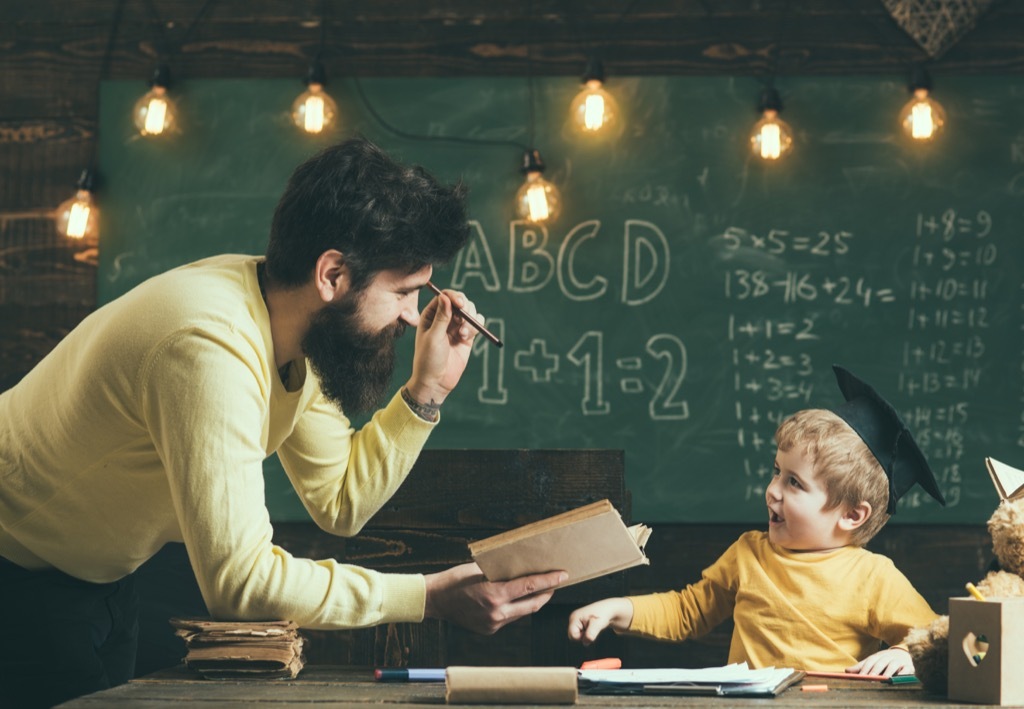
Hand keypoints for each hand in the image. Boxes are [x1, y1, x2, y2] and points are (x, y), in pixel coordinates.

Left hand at [407, 288, 480, 404]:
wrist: (436, 382)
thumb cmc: (428, 359)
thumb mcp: (433, 337)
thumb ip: (441, 317)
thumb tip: (445, 296)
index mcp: (431, 315)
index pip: (445, 296)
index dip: (454, 297)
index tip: (460, 305)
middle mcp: (444, 318)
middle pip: (460, 301)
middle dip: (465, 308)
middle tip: (463, 319)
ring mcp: (456, 327)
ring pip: (471, 311)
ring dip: (470, 320)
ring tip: (462, 334)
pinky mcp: (467, 337)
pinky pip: (477, 324)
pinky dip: (475, 327)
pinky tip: (465, 338)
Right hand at [423, 562, 564, 634]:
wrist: (435, 600)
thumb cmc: (456, 579)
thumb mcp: (480, 570)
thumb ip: (502, 572)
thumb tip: (523, 568)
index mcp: (495, 594)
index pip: (530, 587)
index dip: (549, 580)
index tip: (562, 575)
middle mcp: (496, 613)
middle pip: (533, 604)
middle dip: (547, 593)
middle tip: (556, 582)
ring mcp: (493, 624)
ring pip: (522, 613)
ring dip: (533, 602)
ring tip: (541, 590)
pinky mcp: (490, 630)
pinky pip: (510, 618)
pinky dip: (516, 608)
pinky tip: (519, 600)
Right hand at [567, 598, 633, 645]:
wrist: (609, 610)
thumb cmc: (603, 615)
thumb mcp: (597, 624)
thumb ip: (590, 634)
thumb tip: (585, 643)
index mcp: (574, 617)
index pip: (572, 635)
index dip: (582, 636)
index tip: (591, 629)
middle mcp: (573, 618)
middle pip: (573, 636)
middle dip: (583, 636)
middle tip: (592, 628)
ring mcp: (576, 620)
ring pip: (577, 636)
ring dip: (586, 635)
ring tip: (593, 626)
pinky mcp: (580, 623)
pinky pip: (581, 634)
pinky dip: (588, 633)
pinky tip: (593, 626)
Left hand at [846, 646, 913, 676]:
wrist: (903, 654)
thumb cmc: (884, 661)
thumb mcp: (873, 661)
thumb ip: (861, 667)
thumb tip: (846, 671)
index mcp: (878, 656)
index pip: (871, 661)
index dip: (866, 668)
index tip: (861, 676)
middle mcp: (888, 657)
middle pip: (880, 663)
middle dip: (875, 671)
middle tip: (870, 679)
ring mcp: (899, 661)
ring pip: (892, 665)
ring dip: (888, 672)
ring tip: (884, 679)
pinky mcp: (909, 666)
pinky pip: (906, 669)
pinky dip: (903, 673)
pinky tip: (899, 677)